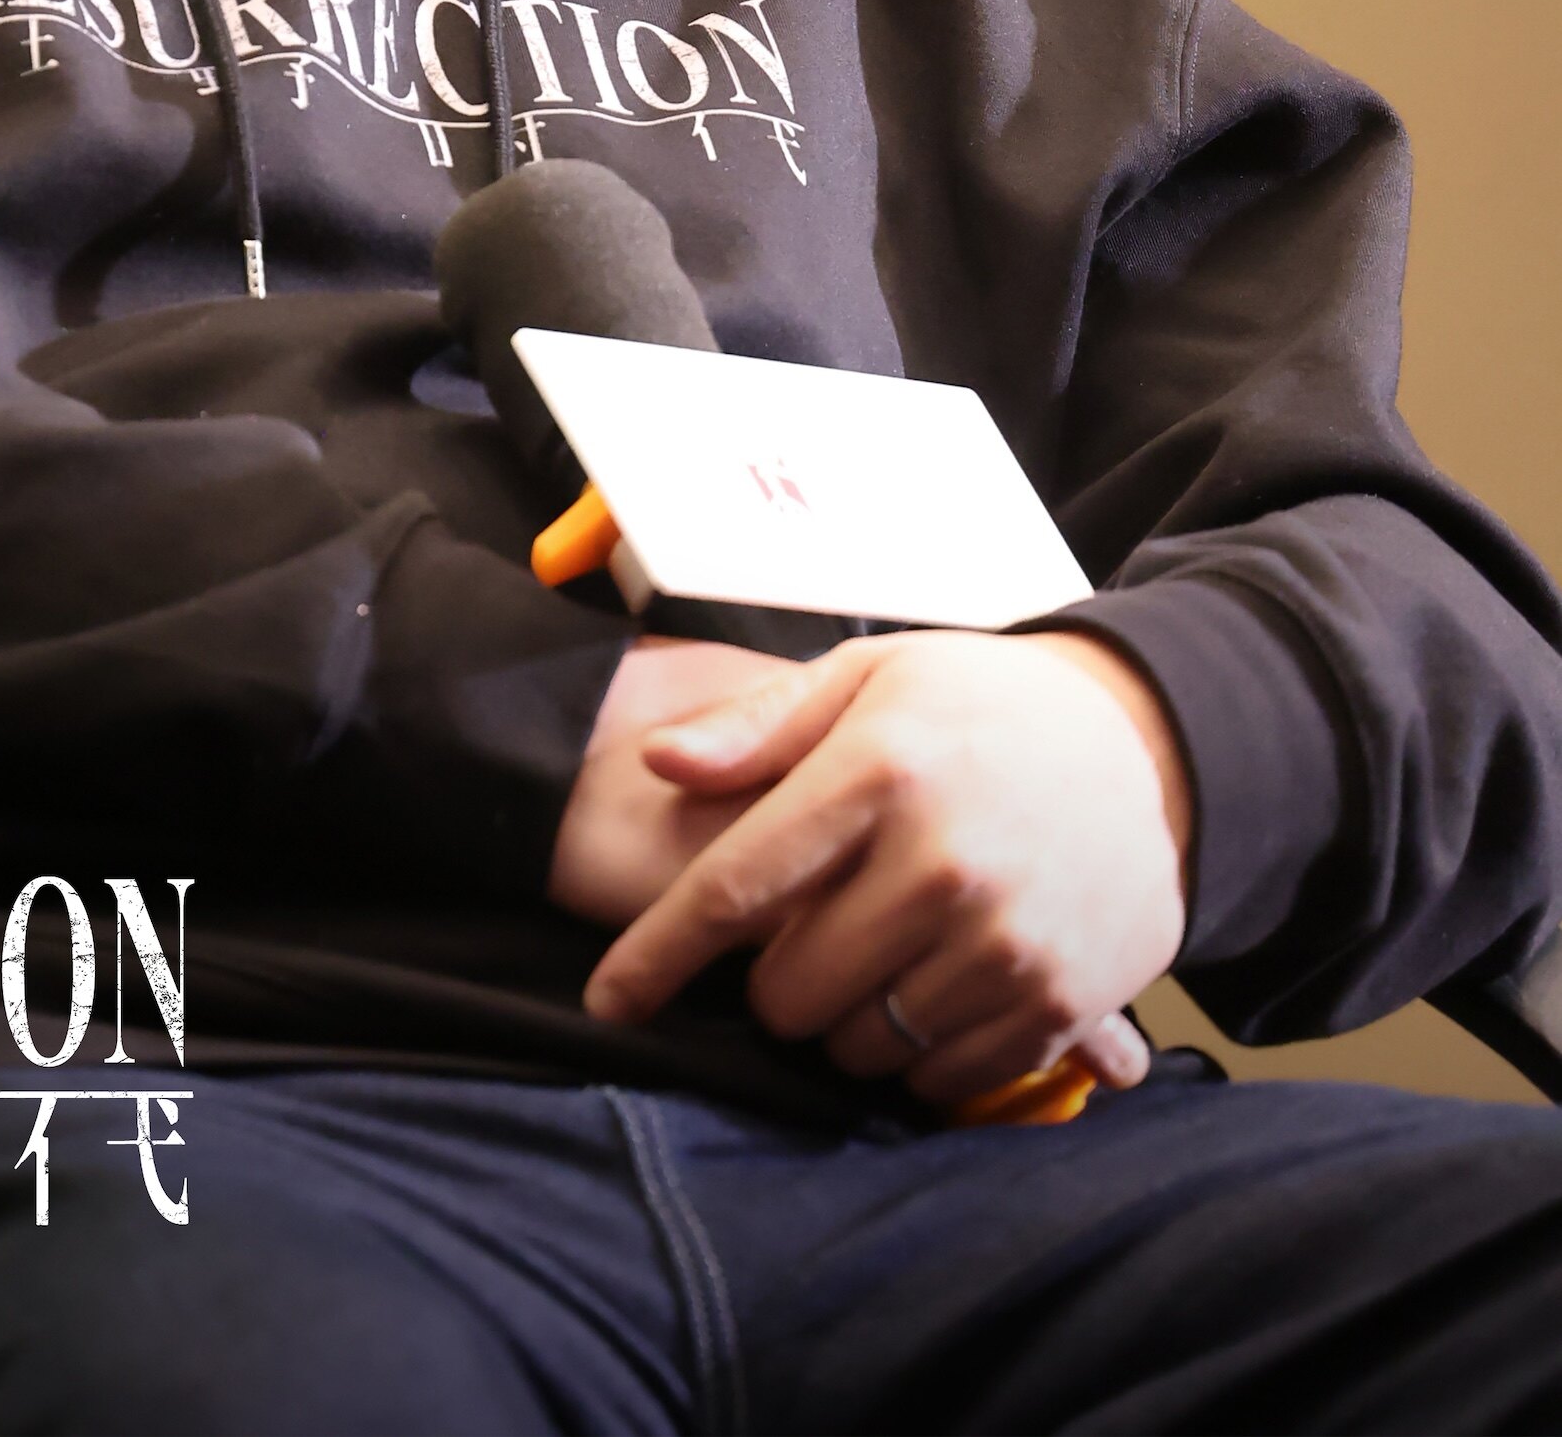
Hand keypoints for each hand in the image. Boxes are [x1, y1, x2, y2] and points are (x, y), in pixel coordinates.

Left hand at [581, 628, 1194, 1106]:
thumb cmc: (980, 707)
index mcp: (879, 771)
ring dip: (844, 1020)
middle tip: (806, 934)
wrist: (1147, 746)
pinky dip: (917, 1053)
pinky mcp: (1058, 1002)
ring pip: (861, 1046)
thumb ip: (759, 725)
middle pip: (790, 992)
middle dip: (772, 981)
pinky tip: (930, 986)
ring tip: (876, 950)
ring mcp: (1005, 941)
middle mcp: (942, 863)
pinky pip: (943, 1078)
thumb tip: (660, 763)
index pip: (734, 889)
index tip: (607, 1001)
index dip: (656, 957)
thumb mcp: (868, 676)